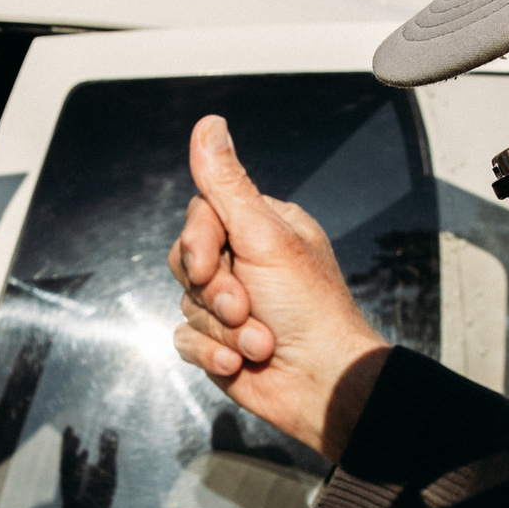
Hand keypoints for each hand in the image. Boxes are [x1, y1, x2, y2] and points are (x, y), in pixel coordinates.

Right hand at [169, 116, 389, 460]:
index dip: (198, 243)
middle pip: (187, 259)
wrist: (323, 384)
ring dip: (222, 329)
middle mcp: (246, 263)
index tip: (212, 265)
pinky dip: (210, 353)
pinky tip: (239, 363)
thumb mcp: (264, 236)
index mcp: (262, 229)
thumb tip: (208, 122)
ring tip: (259, 343)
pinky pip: (184, 339)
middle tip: (245, 308)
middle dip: (214, 292)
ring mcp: (230, 306)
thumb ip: (226, 184)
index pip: (202, 216)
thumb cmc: (307, 307)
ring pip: (186, 303)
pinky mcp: (218, 344)